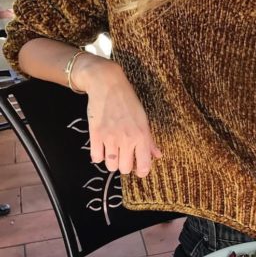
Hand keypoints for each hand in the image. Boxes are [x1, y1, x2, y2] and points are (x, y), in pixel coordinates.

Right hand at [73, 56, 161, 176]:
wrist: (108, 85)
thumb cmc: (128, 101)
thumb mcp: (143, 119)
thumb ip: (149, 141)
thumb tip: (157, 156)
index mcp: (142, 135)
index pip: (143, 166)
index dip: (140, 171)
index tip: (138, 168)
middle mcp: (127, 139)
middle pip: (124, 169)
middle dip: (124, 165)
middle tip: (123, 155)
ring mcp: (110, 138)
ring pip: (110, 166)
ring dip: (111, 161)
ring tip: (112, 150)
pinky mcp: (96, 135)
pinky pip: (96, 158)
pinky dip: (98, 155)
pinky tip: (101, 147)